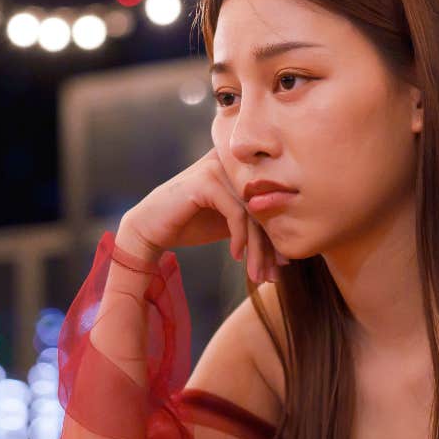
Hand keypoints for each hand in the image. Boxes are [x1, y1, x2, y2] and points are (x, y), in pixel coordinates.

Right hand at [116, 149, 286, 283]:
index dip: (278, 235)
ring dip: (257, 249)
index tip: (280, 266)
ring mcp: (218, 167)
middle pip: (265, 206)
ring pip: (253, 212)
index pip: (271, 201)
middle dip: (270, 246)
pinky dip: (239, 237)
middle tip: (272, 276)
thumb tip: (288, 253)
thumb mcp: (230, 224)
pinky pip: (236, 212)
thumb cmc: (190, 224)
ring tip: (257, 275)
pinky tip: (236, 256)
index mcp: (240, 167)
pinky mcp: (206, 180)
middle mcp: (231, 162)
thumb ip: (255, 226)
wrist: (149, 229)